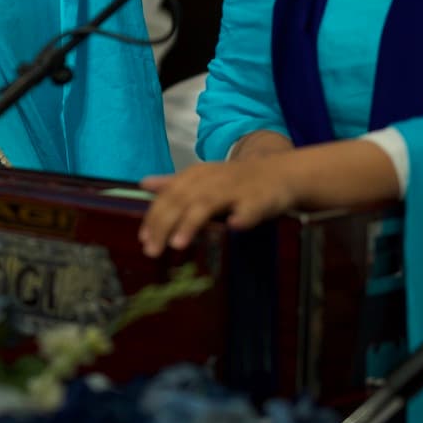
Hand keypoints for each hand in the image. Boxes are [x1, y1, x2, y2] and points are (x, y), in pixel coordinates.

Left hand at [137, 157, 298, 257]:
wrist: (280, 172)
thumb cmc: (236, 180)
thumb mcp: (203, 178)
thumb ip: (174, 183)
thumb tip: (144, 184)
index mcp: (197, 176)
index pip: (169, 196)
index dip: (154, 216)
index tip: (142, 239)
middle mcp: (212, 181)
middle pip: (182, 200)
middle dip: (165, 224)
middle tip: (152, 250)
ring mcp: (236, 190)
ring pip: (210, 203)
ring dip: (192, 222)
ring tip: (178, 243)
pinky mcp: (260, 199)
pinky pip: (251, 208)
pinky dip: (243, 216)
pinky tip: (235, 226)